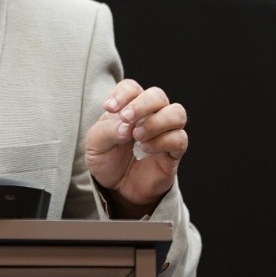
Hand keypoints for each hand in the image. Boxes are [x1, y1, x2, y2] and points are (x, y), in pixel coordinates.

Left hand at [84, 80, 187, 216]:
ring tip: (137, 136)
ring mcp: (165, 132)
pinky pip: (180, 139)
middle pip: (157, 95)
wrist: (117, 188)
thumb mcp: (95, 145)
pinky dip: (163, 141)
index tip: (109, 108)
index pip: (132, 88)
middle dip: (142, 104)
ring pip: (177, 113)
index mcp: (129, 107)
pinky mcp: (174, 151)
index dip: (123, 93)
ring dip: (157, 121)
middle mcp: (150, 115)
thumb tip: (126, 127)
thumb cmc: (108, 159)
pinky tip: (146, 149)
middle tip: (126, 118)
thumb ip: (107, 131)